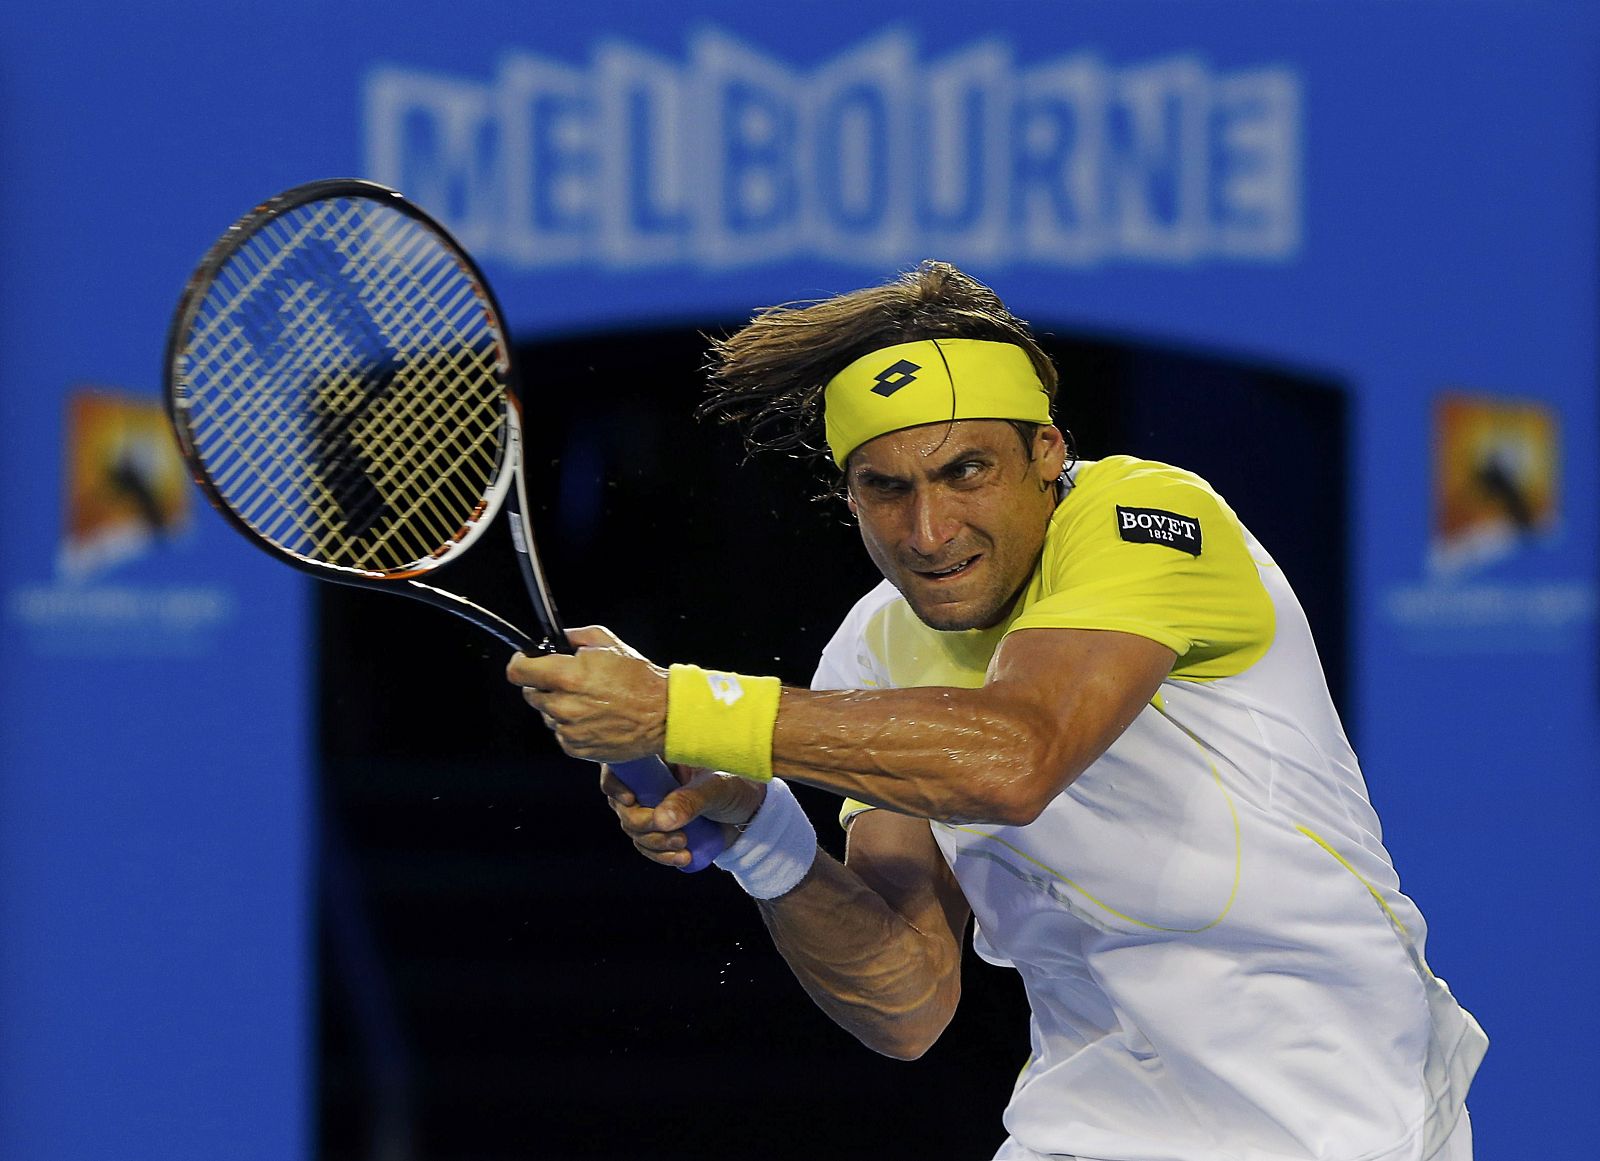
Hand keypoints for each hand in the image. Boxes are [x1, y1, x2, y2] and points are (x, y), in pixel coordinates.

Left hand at [506, 625, 667, 762]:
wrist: (662, 715)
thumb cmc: (639, 678)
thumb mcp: (607, 642)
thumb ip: (573, 637)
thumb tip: (554, 640)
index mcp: (566, 677)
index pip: (518, 672)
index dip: (521, 664)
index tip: (527, 662)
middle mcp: (563, 705)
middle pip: (530, 694)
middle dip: (544, 686)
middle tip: (569, 682)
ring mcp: (568, 730)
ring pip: (547, 715)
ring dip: (559, 707)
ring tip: (589, 701)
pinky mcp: (575, 748)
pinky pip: (561, 733)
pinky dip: (571, 726)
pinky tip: (594, 717)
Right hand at [600, 762, 766, 869]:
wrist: (753, 815)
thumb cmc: (737, 788)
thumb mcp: (717, 789)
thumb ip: (691, 800)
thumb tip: (660, 819)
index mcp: (659, 759)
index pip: (621, 766)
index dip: (615, 783)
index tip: (630, 800)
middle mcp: (652, 782)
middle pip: (623, 805)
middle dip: (640, 823)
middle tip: (666, 829)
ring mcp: (655, 807)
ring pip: (633, 829)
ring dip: (653, 843)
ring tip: (683, 845)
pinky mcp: (663, 829)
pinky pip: (647, 845)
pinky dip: (660, 856)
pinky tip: (682, 858)